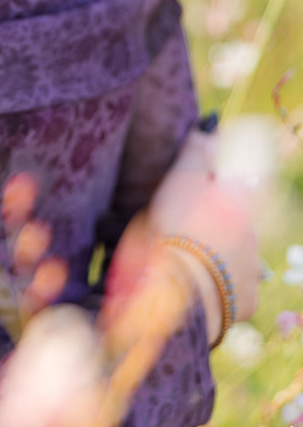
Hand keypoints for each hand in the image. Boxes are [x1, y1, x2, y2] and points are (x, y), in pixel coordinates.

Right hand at [147, 126, 259, 338]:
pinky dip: (222, 287)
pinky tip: (200, 285)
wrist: (177, 288)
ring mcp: (253, 269)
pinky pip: (236, 290)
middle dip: (217, 224)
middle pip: (236, 222)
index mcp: (237, 201)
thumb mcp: (179, 180)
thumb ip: (197, 151)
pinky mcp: (246, 301)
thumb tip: (211, 125)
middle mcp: (252, 233)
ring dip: (221, 255)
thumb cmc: (174, 228)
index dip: (217, 184)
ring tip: (192, 261)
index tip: (194, 193)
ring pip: (239, 256)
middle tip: (186, 230)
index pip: (236, 182)